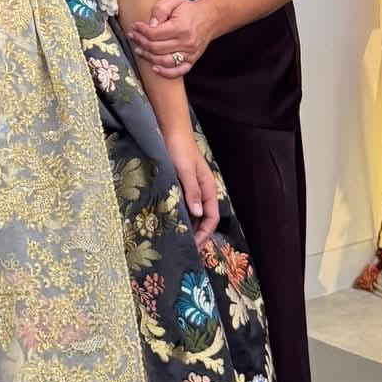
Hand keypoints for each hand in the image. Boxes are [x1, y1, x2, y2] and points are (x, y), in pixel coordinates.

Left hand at [127, 0, 217, 79]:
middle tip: (133, 36)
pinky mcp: (192, 60)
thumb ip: (159, 10)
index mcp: (181, 27)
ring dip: (148, 57)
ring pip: (164, 61)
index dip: (141, 31)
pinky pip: (178, 71)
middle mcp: (186, 42)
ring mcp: (190, 53)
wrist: (209, 18)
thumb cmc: (188, 10)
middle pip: (156, 48)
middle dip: (141, 43)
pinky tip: (155, 68)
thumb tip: (150, 25)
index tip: (135, 27)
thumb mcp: (173, 1)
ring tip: (139, 50)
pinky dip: (166, 73)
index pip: (154, 33)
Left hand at [165, 131, 219, 247]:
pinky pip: (183, 206)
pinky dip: (180, 216)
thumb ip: (192, 191)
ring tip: (176, 240)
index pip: (212, 218)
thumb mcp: (185, 171)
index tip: (193, 246)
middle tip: (183, 249)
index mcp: (208, 189)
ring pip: (193, 214)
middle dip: (196, 235)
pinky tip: (170, 223)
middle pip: (203, 219)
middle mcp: (202, 192)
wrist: (170, 132)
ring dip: (188, 227)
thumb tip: (198, 214)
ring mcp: (192, 190)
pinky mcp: (181, 187)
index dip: (204, 234)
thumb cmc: (179, 150)